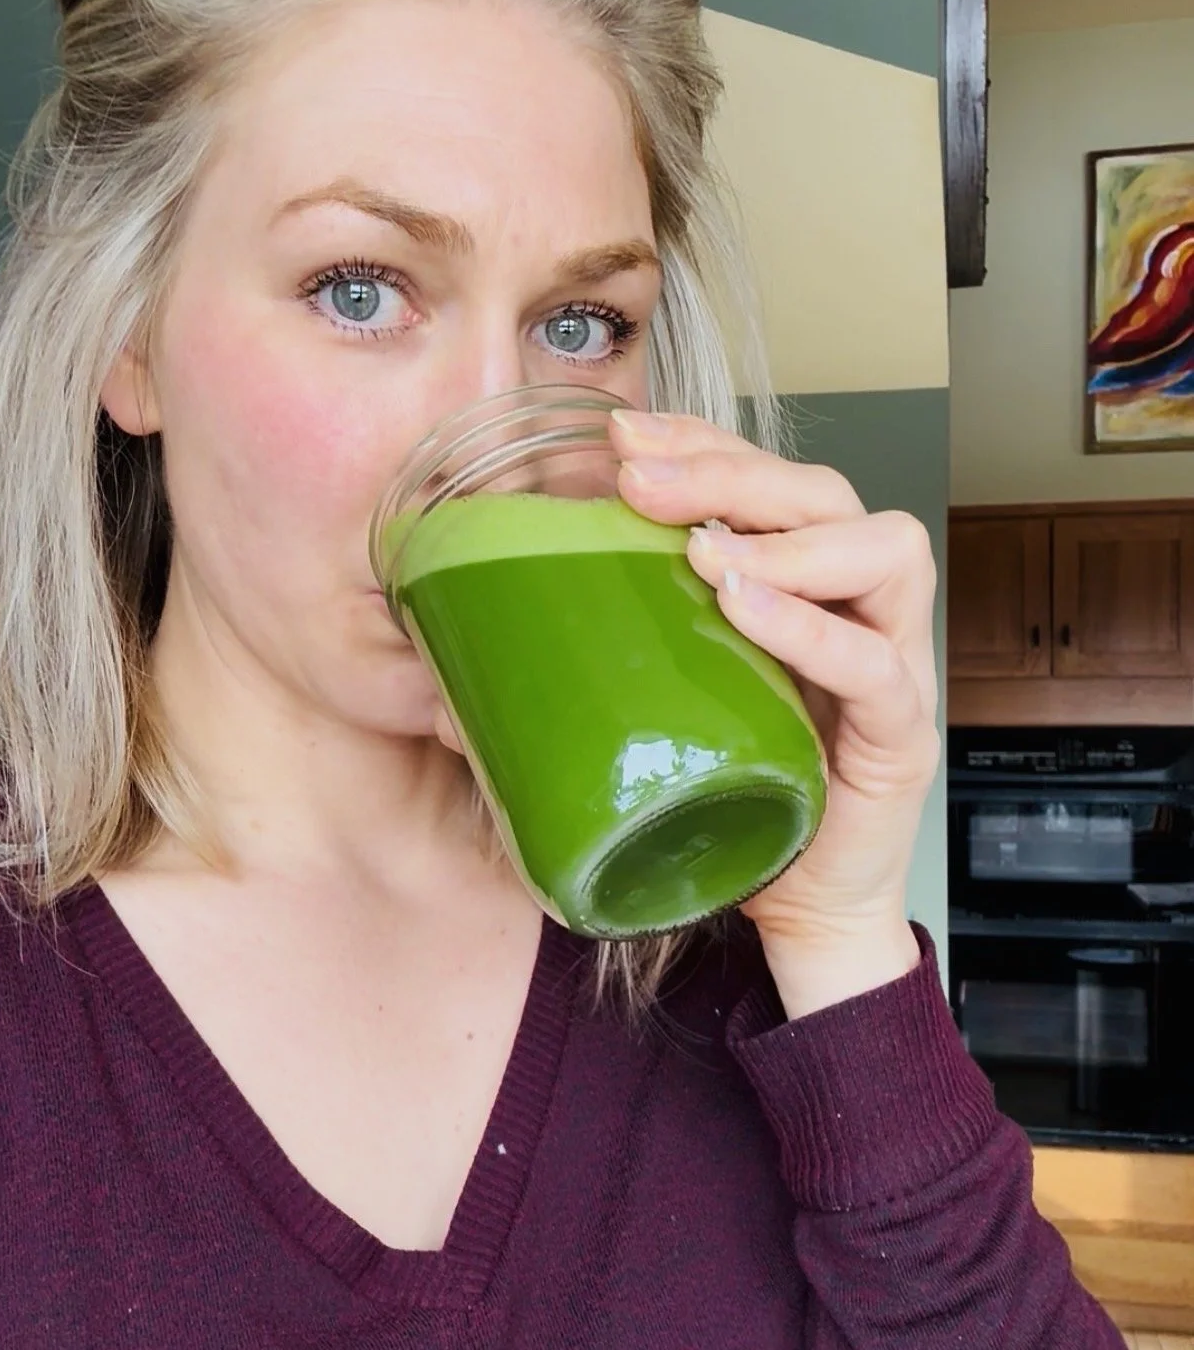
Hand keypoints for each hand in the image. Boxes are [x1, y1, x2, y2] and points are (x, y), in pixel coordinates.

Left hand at [611, 410, 937, 1017]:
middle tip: (642, 479)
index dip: (706, 441)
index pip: (771, 479)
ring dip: (789, 536)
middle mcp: (857, 609)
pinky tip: (746, 608)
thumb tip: (448, 677)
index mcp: (802, 588)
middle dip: (731, 470)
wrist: (798, 914)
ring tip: (705, 550)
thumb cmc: (730, 804)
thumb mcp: (657, 718)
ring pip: (887, 548)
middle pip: (826, 495)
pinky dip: (811, 628)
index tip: (625, 435)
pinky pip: (878, 663)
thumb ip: (580, 685)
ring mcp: (892, 665)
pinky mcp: (901, 736)